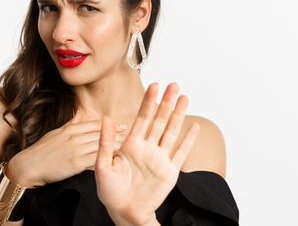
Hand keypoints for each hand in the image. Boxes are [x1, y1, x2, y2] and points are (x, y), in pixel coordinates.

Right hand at [7, 109, 125, 186]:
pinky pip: (94, 159)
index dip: (108, 124)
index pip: (93, 124)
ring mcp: (75, 150)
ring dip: (114, 145)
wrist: (28, 166)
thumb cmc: (40, 151)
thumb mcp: (54, 133)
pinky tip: (115, 160)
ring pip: (100, 145)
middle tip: (130, 133)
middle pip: (100, 134)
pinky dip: (105, 159)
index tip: (121, 124)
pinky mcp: (75, 163)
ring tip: (128, 146)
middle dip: (116, 133)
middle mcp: (74, 138)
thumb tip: (77, 113)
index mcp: (69, 130)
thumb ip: (68, 124)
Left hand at [95, 82, 200, 223]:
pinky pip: (180, 153)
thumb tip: (106, 118)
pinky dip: (188, 140)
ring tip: (185, 98)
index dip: (148, 102)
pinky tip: (194, 127)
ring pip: (171, 132)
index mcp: (131, 145)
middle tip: (174, 85)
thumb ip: (106, 142)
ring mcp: (160, 159)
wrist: (124, 212)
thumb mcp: (102, 165)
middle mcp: (147, 148)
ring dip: (178, 116)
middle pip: (159, 121)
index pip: (142, 118)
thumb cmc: (110, 191)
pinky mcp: (170, 171)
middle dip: (166, 103)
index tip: (154, 86)